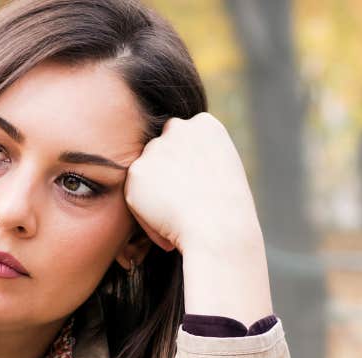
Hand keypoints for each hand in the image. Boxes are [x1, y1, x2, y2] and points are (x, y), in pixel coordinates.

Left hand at [123, 112, 264, 260]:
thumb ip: (198, 159)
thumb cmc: (227, 210)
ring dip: (154, 191)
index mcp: (204, 124)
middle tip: (182, 202)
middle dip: (167, 174)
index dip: (188, 168)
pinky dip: (144, 211)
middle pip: (162, 151)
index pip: (184, 141)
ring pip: (147, 173)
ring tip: (176, 215)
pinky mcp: (136, 171)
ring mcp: (155, 148)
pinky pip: (135, 194)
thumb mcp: (222, 171)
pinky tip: (165, 222)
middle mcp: (177, 128)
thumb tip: (177, 167)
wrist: (217, 228)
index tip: (198, 188)